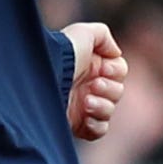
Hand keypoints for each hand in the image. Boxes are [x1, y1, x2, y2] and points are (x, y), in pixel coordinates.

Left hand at [65, 22, 126, 139]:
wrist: (43, 80)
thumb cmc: (62, 55)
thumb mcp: (83, 33)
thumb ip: (103, 36)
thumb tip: (116, 52)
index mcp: (90, 66)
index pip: (119, 71)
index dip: (116, 71)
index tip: (103, 69)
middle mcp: (87, 85)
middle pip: (118, 92)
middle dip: (109, 89)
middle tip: (93, 85)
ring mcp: (82, 106)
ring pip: (110, 111)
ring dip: (102, 106)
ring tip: (86, 101)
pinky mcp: (77, 124)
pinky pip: (99, 130)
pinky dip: (97, 125)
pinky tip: (86, 116)